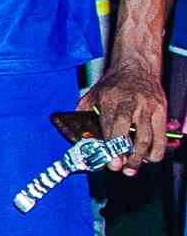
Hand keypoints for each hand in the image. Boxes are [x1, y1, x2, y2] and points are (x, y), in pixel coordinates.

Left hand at [81, 58, 169, 172]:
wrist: (137, 67)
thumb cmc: (113, 84)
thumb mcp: (92, 94)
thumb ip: (83, 113)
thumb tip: (75, 135)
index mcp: (110, 100)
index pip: (112, 127)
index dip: (112, 147)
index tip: (111, 162)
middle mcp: (131, 103)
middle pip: (132, 134)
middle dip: (128, 156)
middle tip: (122, 168)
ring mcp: (148, 107)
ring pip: (149, 137)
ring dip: (142, 157)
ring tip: (133, 167)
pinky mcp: (161, 109)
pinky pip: (162, 134)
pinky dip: (158, 149)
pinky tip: (150, 157)